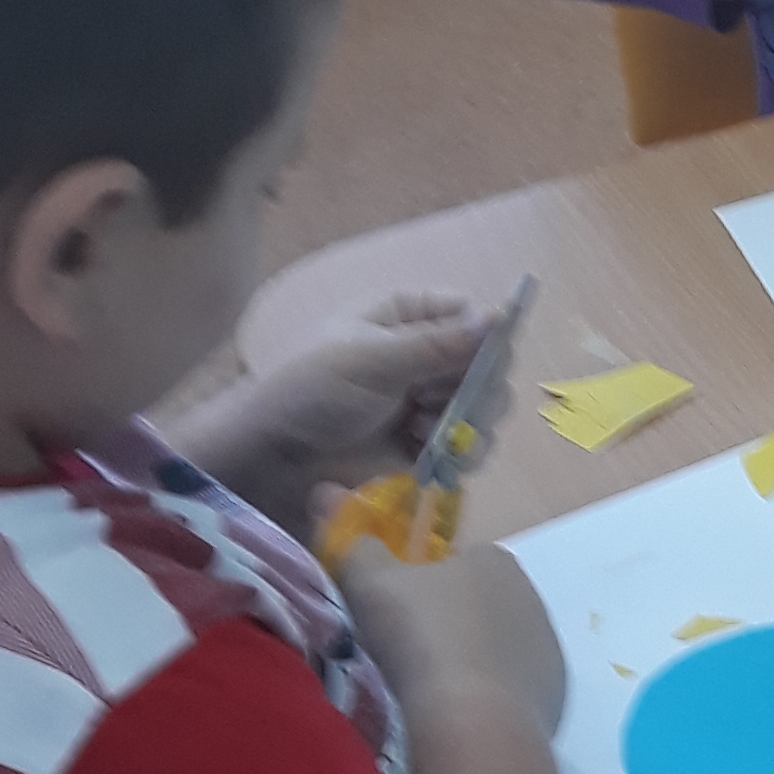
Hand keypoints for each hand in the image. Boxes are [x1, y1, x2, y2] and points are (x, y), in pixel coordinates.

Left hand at [179, 296, 488, 532]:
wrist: (272, 458)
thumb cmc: (310, 392)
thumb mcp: (370, 360)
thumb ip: (437, 344)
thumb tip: (500, 317)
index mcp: (407, 316)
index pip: (474, 316)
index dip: (485, 340)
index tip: (474, 365)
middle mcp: (425, 355)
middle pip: (489, 365)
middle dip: (475, 390)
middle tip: (433, 404)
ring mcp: (428, 402)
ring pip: (487, 408)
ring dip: (466, 423)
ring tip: (422, 431)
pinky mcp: (427, 445)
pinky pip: (470, 446)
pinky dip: (461, 454)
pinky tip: (429, 456)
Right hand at [330, 536, 567, 740]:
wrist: (473, 724)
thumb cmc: (421, 640)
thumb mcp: (371, 583)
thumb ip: (352, 542)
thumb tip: (327, 494)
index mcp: (496, 559)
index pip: (455, 561)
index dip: (421, 584)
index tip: (394, 612)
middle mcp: (531, 597)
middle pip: (478, 605)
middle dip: (446, 624)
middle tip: (404, 654)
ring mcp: (546, 651)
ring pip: (497, 649)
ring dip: (467, 663)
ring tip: (427, 692)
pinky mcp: (553, 698)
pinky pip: (510, 691)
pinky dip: (485, 700)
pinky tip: (456, 717)